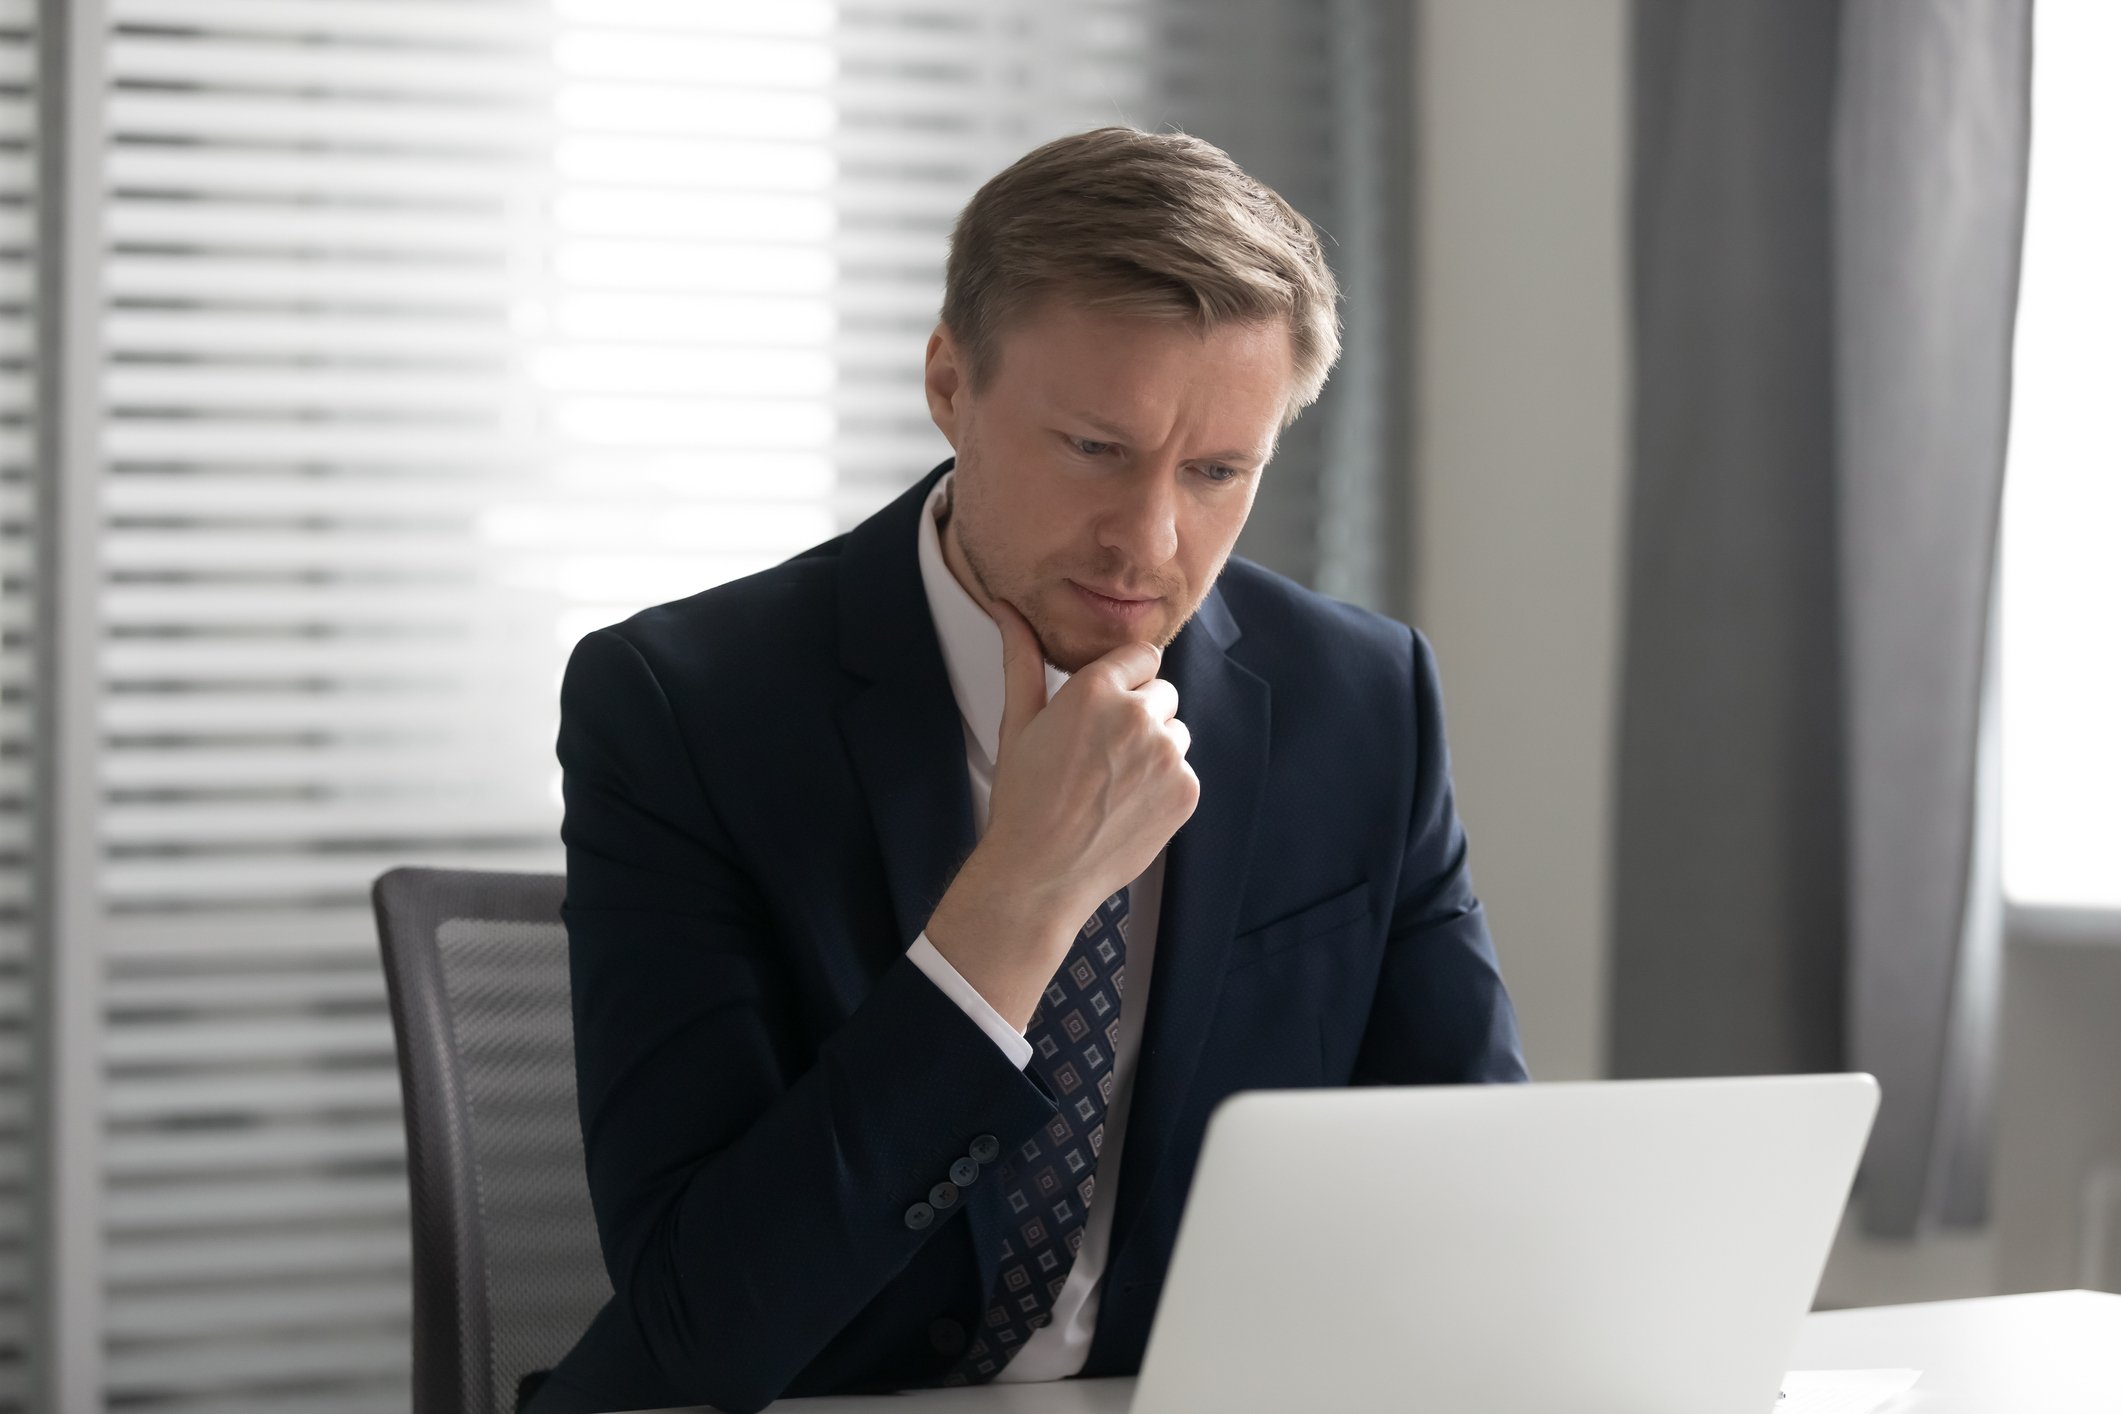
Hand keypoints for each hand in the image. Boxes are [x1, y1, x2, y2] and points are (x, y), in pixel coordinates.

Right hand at [923, 599, 1197, 1028]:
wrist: (1040, 873)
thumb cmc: (1023, 798)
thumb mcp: (1018, 722)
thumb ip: (1022, 658)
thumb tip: (1007, 609)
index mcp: (1094, 688)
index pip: (1141, 657)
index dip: (1122, 683)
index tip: (1103, 711)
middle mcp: (1137, 714)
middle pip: (1162, 693)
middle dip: (1139, 715)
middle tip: (1100, 755)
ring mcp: (1166, 754)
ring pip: (1176, 732)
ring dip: (1155, 749)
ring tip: (1112, 783)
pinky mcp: (1186, 790)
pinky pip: (1185, 770)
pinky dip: (1164, 785)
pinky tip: (1127, 804)